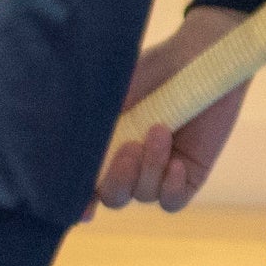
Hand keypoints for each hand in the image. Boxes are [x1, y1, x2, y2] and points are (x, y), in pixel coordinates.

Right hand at [96, 5, 251, 213]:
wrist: (198, 56)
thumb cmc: (153, 69)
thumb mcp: (112, 96)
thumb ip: (91, 127)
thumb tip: (67, 156)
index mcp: (107, 145)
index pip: (88, 183)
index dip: (81, 200)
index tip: (83, 208)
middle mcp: (132, 162)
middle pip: (114, 196)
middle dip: (117, 179)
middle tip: (130, 147)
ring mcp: (161, 169)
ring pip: (144, 194)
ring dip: (150, 167)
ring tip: (160, 130)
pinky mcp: (191, 173)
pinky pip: (174, 201)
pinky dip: (171, 188)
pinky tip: (176, 163)